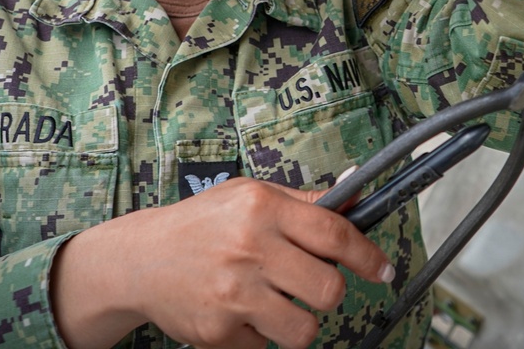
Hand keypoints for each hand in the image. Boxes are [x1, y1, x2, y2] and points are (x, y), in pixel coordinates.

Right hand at [51, 177, 393, 348]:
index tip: (383, 270)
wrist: (140, 259)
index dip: (368, 256)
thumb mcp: (249, 195)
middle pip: (329, 289)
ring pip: (304, 330)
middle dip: (328, 291)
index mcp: (261, 207)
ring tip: (274, 301)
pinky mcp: (219, 331)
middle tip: (309, 283)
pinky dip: (261, 334)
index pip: (334, 234)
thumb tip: (357, 189)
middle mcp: (250, 248)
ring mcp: (234, 293)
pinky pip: (267, 346)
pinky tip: (240, 310)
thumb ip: (303, 201)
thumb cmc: (202, 223)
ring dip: (297, 320)